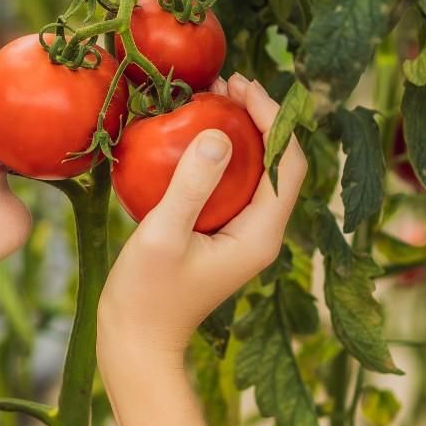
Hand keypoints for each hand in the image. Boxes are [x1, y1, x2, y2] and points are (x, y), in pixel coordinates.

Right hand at [98, 73, 306, 361]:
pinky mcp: (221, 234)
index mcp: (261, 235)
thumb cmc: (146, 297)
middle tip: (225, 82)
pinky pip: (231, 184)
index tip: (241, 86)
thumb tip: (217, 134)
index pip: (289, 164)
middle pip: (278, 163)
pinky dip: (218, 155)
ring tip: (211, 97)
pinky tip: (190, 135)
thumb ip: (191, 186)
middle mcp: (261, 233)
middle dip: (258, 118)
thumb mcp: (162, 236)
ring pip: (255, 171)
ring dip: (238, 132)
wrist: (136, 343)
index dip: (274, 119)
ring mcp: (242, 234)